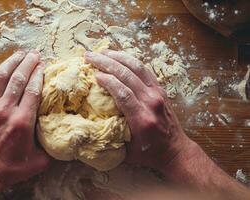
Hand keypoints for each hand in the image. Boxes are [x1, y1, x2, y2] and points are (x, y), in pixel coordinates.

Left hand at [0, 50, 49, 188]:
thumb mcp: (40, 162)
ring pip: (0, 77)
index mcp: (22, 121)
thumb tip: (70, 138)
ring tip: (20, 53)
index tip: (44, 65)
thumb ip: (54, 148)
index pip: (32, 89)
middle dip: (28, 63)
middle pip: (17, 79)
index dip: (39, 74)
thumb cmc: (12, 167)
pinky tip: (2, 66)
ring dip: (11, 62)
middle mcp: (5, 110)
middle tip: (36, 54)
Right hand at [85, 50, 191, 169]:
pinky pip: (144, 69)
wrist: (175, 151)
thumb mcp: (126, 152)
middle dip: (106, 62)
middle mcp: (151, 102)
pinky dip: (130, 60)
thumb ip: (109, 138)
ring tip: (101, 51)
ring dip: (118, 57)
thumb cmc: (148, 153)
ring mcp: (158, 93)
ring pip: (137, 67)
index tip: (93, 75)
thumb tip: (87, 127)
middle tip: (90, 56)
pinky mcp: (160, 89)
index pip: (123, 92)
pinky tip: (118, 56)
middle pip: (128, 75)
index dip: (107, 80)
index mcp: (142, 118)